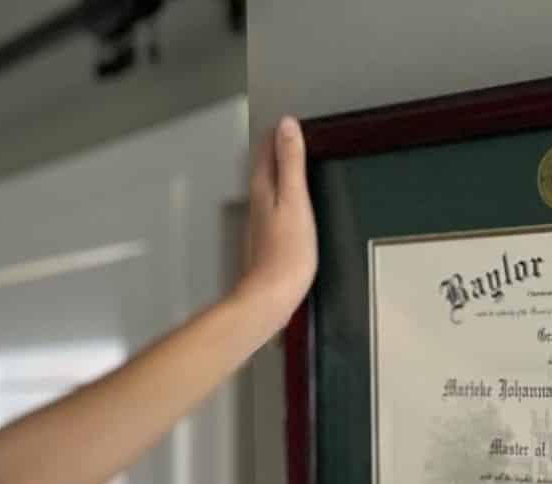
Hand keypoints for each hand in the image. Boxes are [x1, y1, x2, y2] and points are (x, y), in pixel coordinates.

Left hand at [236, 115, 317, 322]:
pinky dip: (284, 193)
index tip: (293, 119)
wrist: (272, 296)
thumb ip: (291, 162)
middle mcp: (256, 201)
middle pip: (265, 165)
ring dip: (281, 169)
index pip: (267, 147)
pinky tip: (295, 200)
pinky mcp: (268, 237)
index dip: (280, 132)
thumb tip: (287, 125)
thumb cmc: (287, 253)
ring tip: (296, 158)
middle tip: (293, 132)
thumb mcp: (295, 199)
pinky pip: (275, 205)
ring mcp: (260, 220)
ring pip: (269, 184)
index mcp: (263, 187)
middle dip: (278, 148)